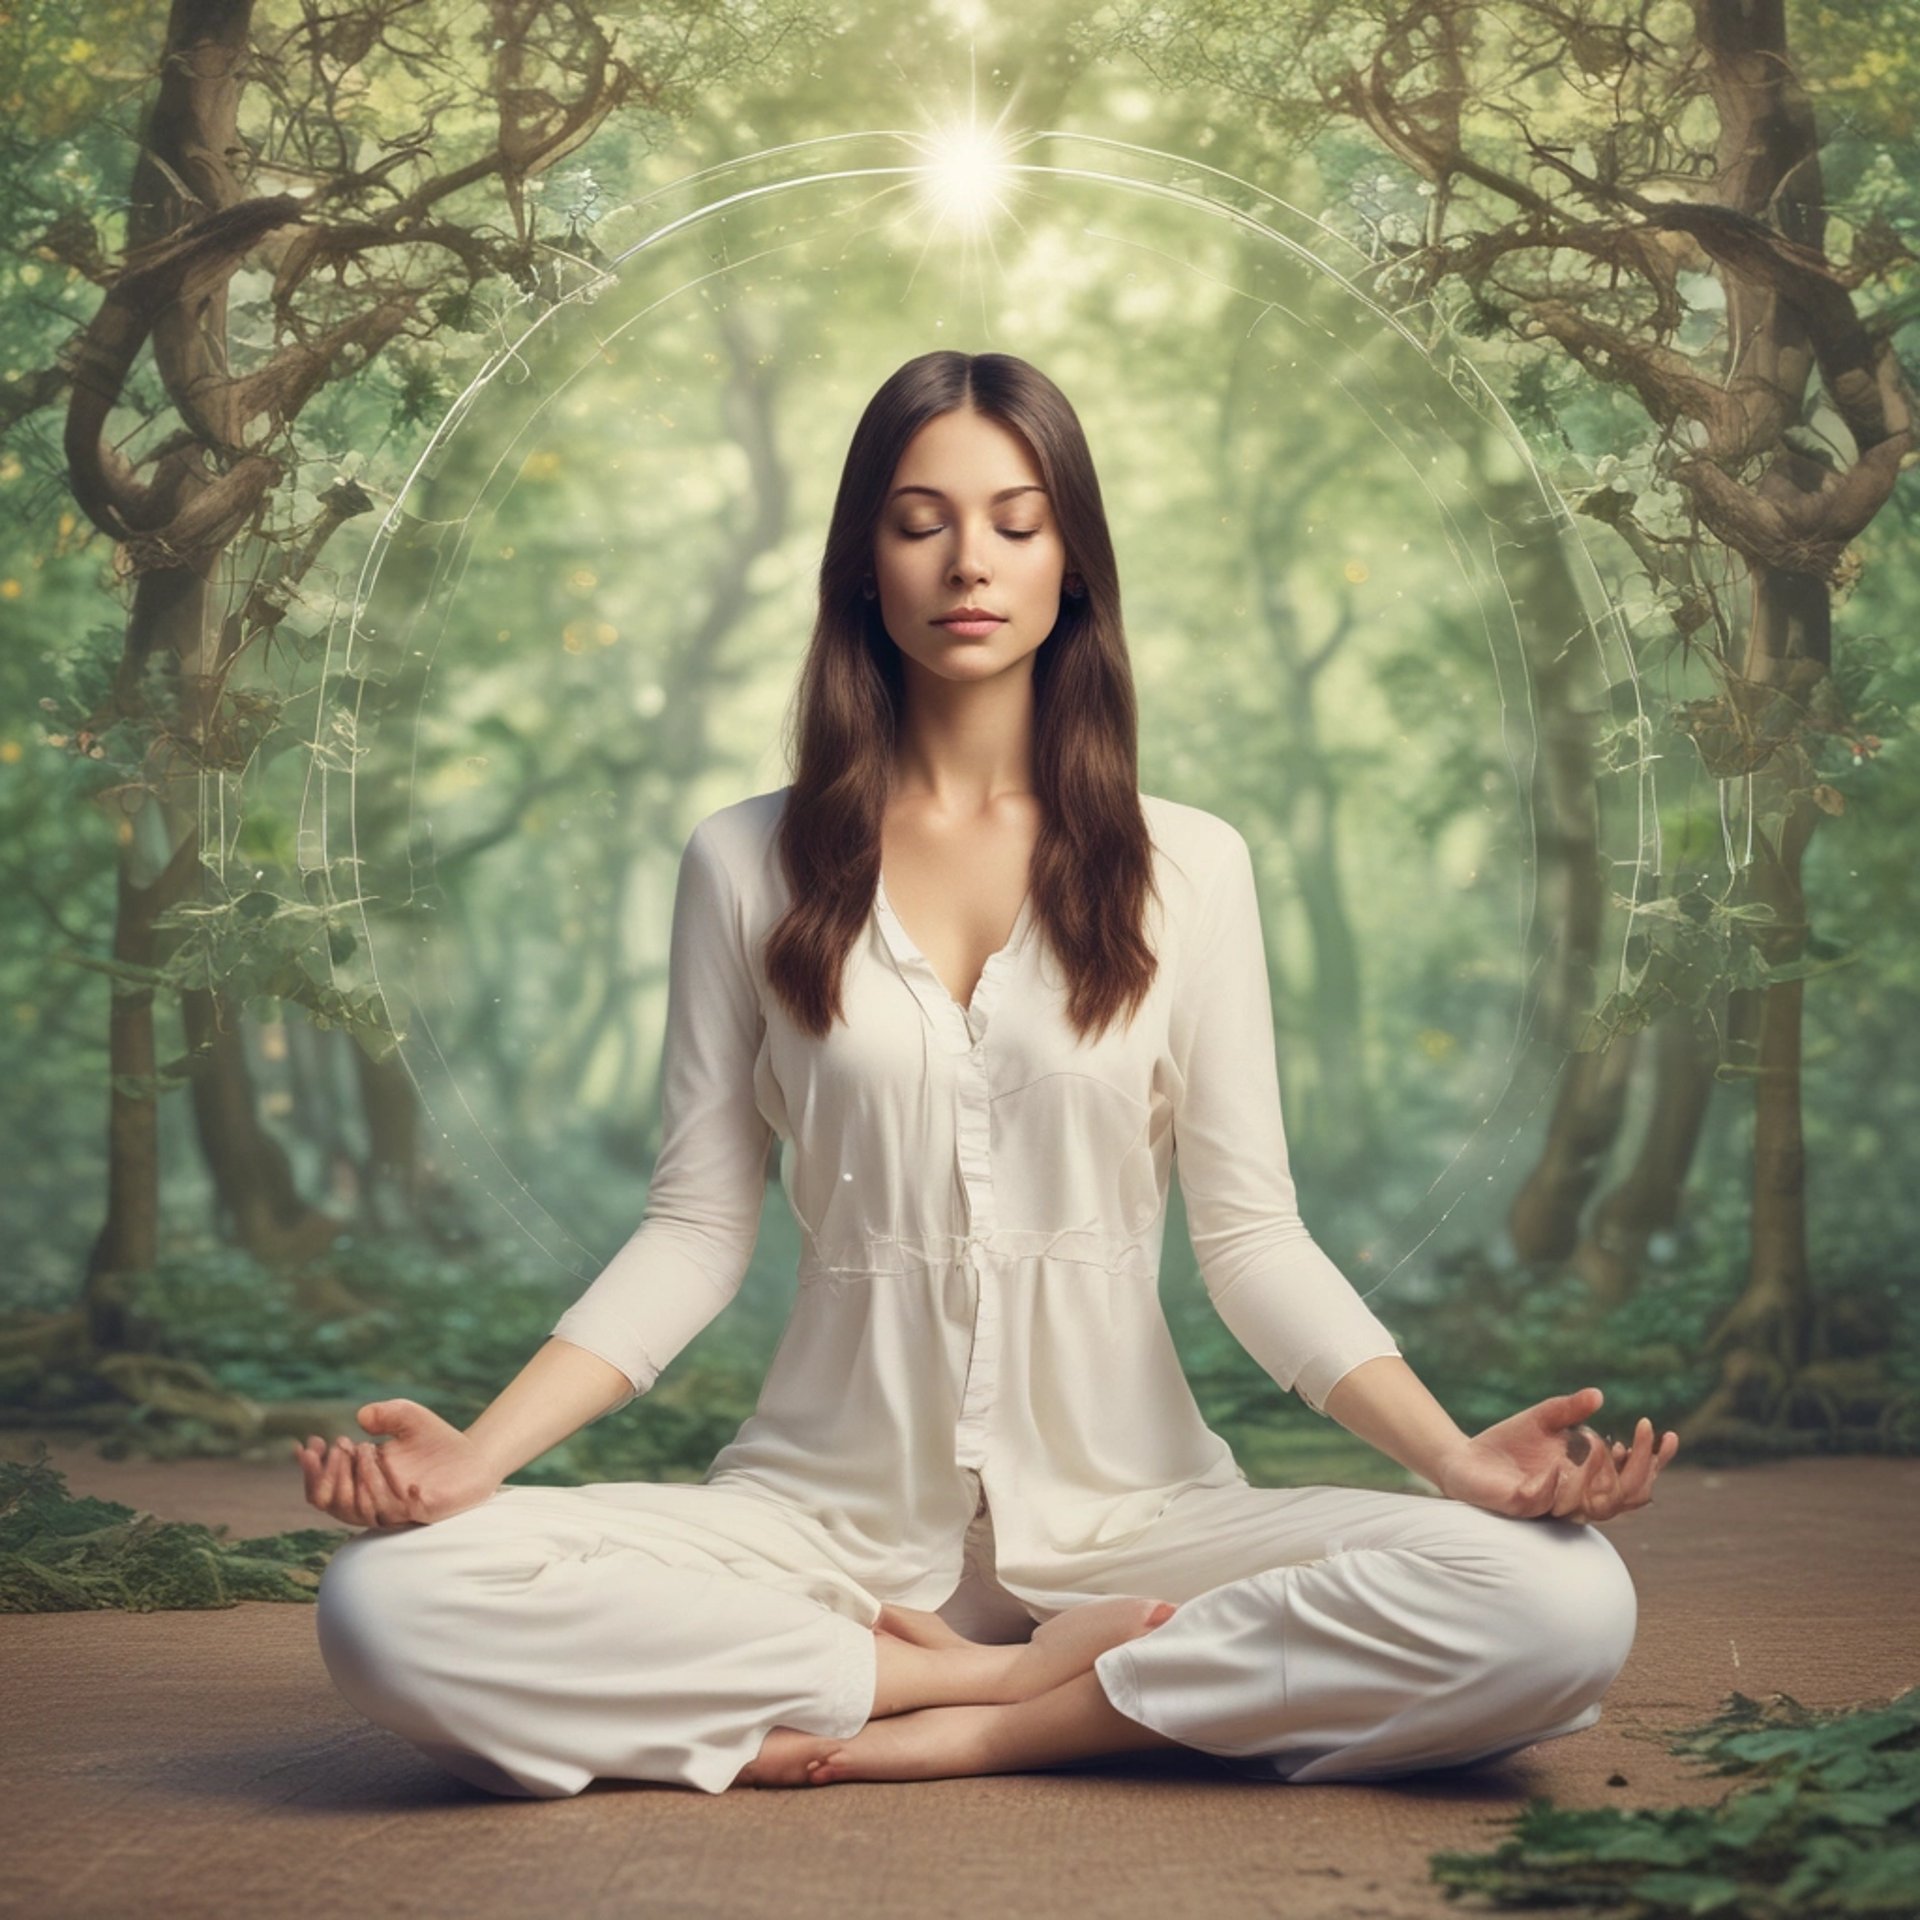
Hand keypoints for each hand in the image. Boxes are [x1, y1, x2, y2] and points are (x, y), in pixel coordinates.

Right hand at [292, 1398, 501, 1529]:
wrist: (475, 1456)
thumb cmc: (435, 1440)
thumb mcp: (408, 1416)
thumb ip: (386, 1412)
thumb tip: (361, 1417)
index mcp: (361, 1483)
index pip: (323, 1489)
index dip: (311, 1471)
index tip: (309, 1444)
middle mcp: (374, 1501)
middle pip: (333, 1504)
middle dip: (329, 1476)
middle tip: (339, 1446)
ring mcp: (397, 1509)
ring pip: (361, 1508)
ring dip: (358, 1478)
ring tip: (364, 1447)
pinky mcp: (422, 1512)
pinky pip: (398, 1510)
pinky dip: (391, 1491)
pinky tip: (390, 1466)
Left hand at [1433, 1386, 1678, 1524]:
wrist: (1464, 1458)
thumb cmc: (1509, 1443)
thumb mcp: (1542, 1418)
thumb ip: (1569, 1409)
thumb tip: (1598, 1394)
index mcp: (1588, 1479)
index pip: (1634, 1481)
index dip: (1655, 1463)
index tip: (1668, 1435)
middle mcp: (1576, 1497)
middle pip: (1625, 1498)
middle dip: (1639, 1468)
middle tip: (1639, 1434)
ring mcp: (1550, 1505)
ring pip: (1592, 1507)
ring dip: (1598, 1476)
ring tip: (1595, 1443)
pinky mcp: (1521, 1506)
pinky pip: (1544, 1502)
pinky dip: (1553, 1485)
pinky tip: (1557, 1465)